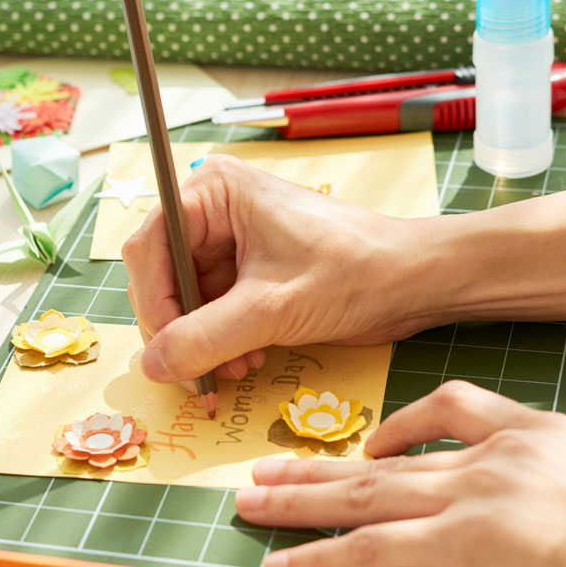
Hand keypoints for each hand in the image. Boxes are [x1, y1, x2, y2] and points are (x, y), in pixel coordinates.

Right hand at [122, 155, 429, 385]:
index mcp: (212, 192)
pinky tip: (246, 360)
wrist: (415, 283)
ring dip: (201, 343)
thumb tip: (152, 366)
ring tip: (234, 369)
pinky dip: (219, 342)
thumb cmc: (356, 272)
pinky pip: (209, 311)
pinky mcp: (245, 271)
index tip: (167, 352)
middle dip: (180, 330)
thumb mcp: (273, 309)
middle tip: (201, 373)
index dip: (153, 304)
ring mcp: (228, 242)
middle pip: (162, 277)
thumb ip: (206, 338)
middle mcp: (212, 210)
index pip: (149, 249)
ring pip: (183, 301)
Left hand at [236, 381, 565, 566]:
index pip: (459, 407)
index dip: (406, 422)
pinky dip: (320, 558)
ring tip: (252, 504)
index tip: (374, 438)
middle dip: (322, 468)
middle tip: (269, 468)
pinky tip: (284, 565)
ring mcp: (469, 496)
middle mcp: (492, 456)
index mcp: (540, 434)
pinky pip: (369, 551)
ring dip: (300, 502)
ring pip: (363, 496)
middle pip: (385, 459)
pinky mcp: (456, 542)